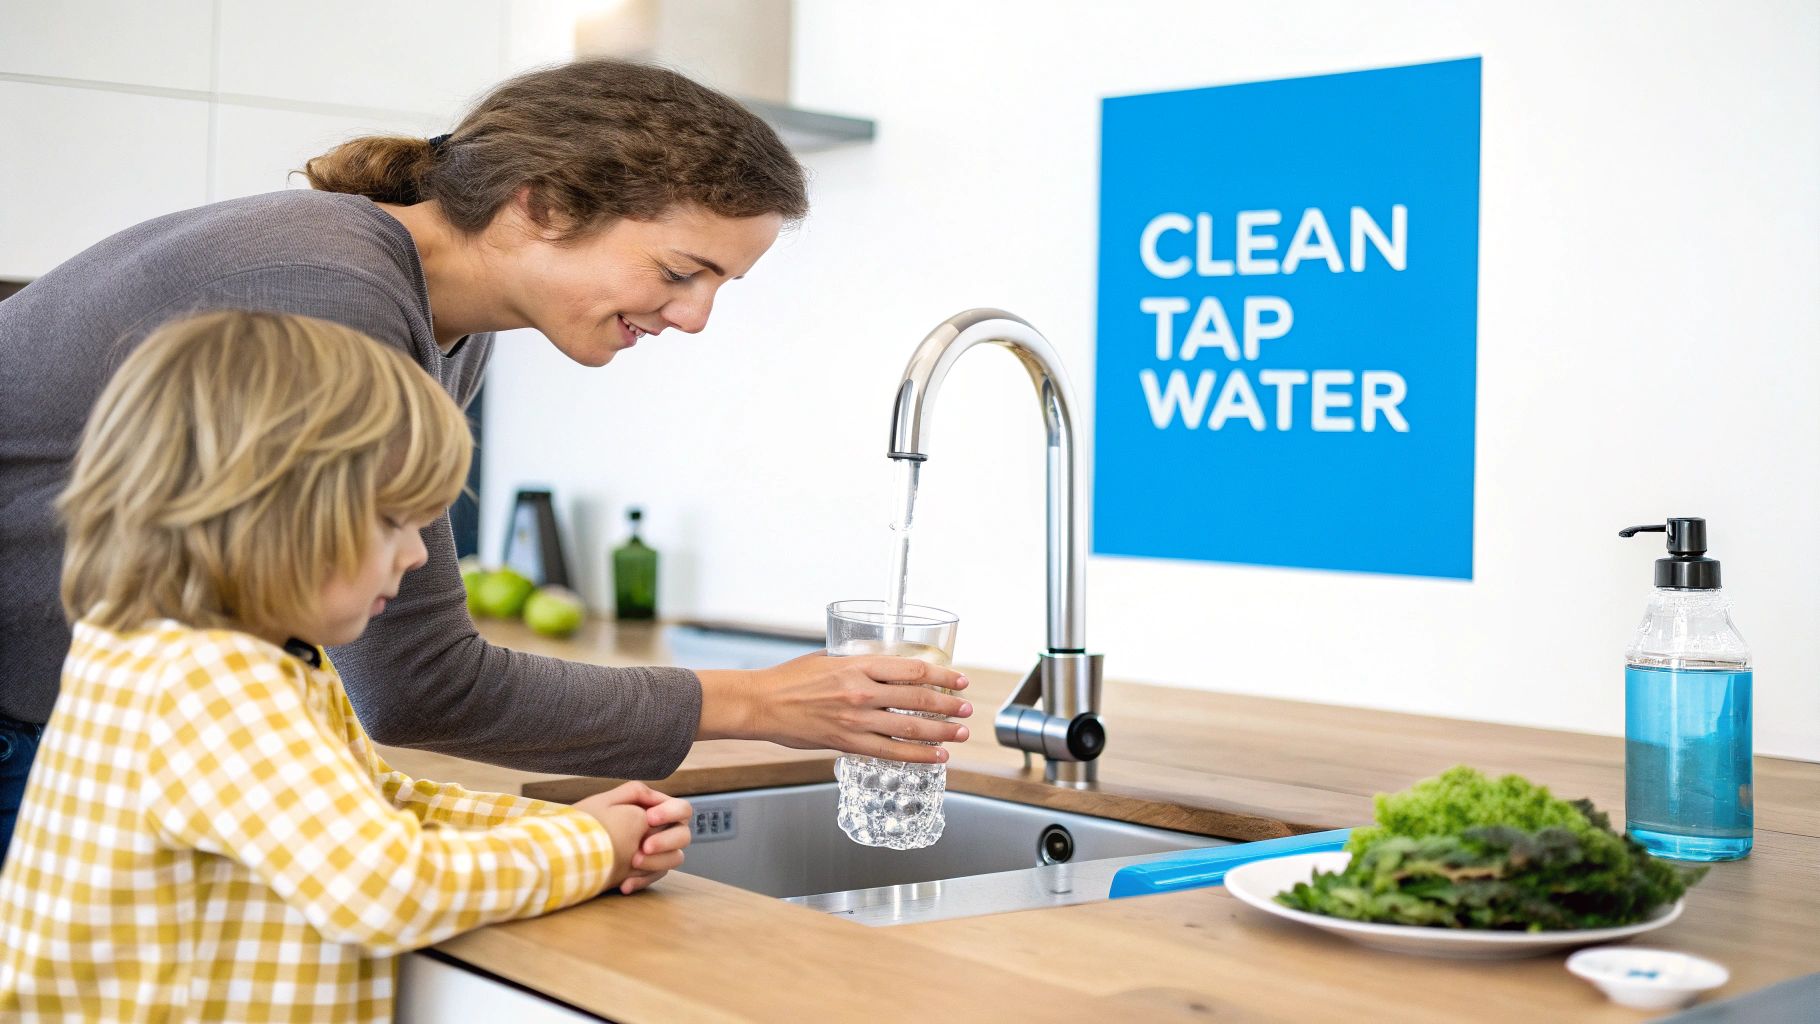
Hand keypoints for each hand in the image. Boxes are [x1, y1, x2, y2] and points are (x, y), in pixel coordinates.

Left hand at [574, 781, 692, 893]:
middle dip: (666, 841)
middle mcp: (658, 832)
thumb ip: (636, 793)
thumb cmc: (586, 824)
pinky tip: (624, 885)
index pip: (681, 810)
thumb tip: (657, 800)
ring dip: (656, 862)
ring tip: (632, 864)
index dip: (671, 813)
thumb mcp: (607, 801)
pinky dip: (641, 881)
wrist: (567, 852)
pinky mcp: (643, 872)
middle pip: (683, 836)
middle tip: (644, 847)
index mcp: (653, 811)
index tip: (650, 819)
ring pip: (674, 859)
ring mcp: (653, 853)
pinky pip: (654, 878)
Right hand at [697, 652, 972, 763]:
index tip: (958, 680)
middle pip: (917, 699)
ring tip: (960, 732)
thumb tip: (885, 666)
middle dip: (948, 705)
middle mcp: (861, 691)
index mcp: (857, 664)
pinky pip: (891, 752)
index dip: (941, 675)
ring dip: (941, 731)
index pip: (911, 670)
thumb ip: (858, 663)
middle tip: (966, 709)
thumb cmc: (789, 679)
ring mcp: (855, 719)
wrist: (760, 703)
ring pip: (910, 727)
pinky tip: (936, 755)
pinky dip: (917, 755)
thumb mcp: (828, 659)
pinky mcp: (847, 742)